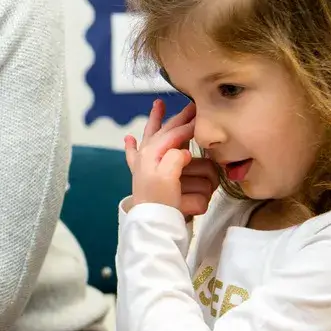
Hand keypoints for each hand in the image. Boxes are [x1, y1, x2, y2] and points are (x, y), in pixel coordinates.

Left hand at [124, 100, 216, 215]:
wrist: (151, 225)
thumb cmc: (159, 202)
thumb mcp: (167, 176)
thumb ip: (174, 157)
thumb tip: (182, 152)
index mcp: (151, 154)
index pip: (173, 134)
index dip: (188, 125)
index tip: (202, 115)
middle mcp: (147, 156)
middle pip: (163, 130)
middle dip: (175, 117)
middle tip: (190, 105)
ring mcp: (144, 166)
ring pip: (151, 137)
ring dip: (155, 122)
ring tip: (158, 107)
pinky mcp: (143, 176)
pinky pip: (135, 156)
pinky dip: (132, 146)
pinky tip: (129, 139)